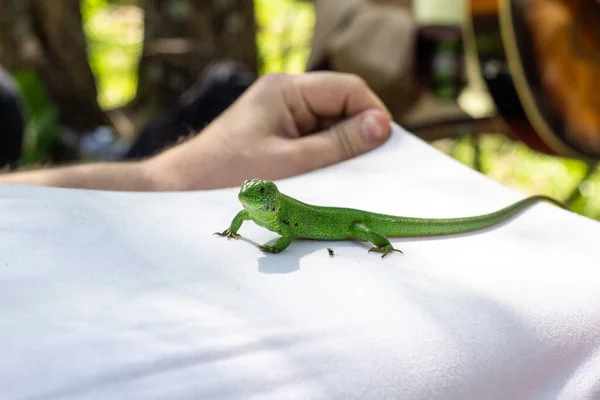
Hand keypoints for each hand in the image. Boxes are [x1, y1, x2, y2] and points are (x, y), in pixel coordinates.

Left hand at [149, 71, 392, 189]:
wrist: (184, 190)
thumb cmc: (231, 174)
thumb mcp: (292, 162)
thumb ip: (339, 143)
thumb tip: (383, 126)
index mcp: (286, 90)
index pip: (347, 88)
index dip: (371, 113)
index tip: (384, 145)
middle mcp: (285, 96)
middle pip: (340, 105)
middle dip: (357, 133)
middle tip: (368, 166)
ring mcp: (281, 116)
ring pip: (329, 125)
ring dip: (341, 148)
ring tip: (343, 175)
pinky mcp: (277, 136)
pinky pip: (313, 140)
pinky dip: (325, 156)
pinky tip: (325, 176)